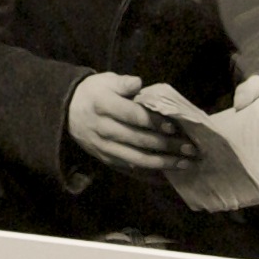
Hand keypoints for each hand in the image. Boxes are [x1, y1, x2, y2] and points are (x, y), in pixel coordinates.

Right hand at [67, 72, 196, 172]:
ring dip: (164, 164)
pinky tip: (169, 177)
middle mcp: (103, 129)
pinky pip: (131, 171)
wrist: (67, 112)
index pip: (132, 116)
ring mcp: (105, 148)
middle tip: (191, 148)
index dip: (154, 122)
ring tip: (186, 164)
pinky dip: (151, 176)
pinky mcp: (107, 160)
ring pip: (137, 159)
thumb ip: (123, 83)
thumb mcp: (105, 81)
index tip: (175, 126)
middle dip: (167, 146)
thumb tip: (138, 83)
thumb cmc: (94, 93)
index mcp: (103, 105)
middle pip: (139, 140)